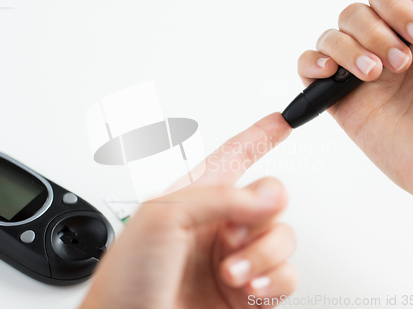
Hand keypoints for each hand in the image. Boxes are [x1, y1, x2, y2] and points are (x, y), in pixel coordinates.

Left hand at [80, 113, 297, 308]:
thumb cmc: (126, 280)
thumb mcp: (162, 218)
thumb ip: (217, 197)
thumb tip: (267, 196)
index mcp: (193, 199)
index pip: (234, 157)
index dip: (258, 137)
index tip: (281, 121)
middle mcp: (217, 226)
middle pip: (269, 199)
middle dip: (263, 211)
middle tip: (239, 229)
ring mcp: (235, 259)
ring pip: (282, 237)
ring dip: (263, 252)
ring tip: (233, 270)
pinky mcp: (249, 293)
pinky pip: (286, 275)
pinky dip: (277, 278)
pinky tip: (252, 285)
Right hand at [297, 0, 412, 233]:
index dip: (394, 6)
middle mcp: (383, 49)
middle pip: (352, 13)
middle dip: (374, 33)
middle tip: (402, 65)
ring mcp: (358, 75)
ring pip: (329, 37)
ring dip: (348, 49)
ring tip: (374, 76)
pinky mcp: (338, 101)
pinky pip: (307, 69)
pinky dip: (311, 63)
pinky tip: (331, 72)